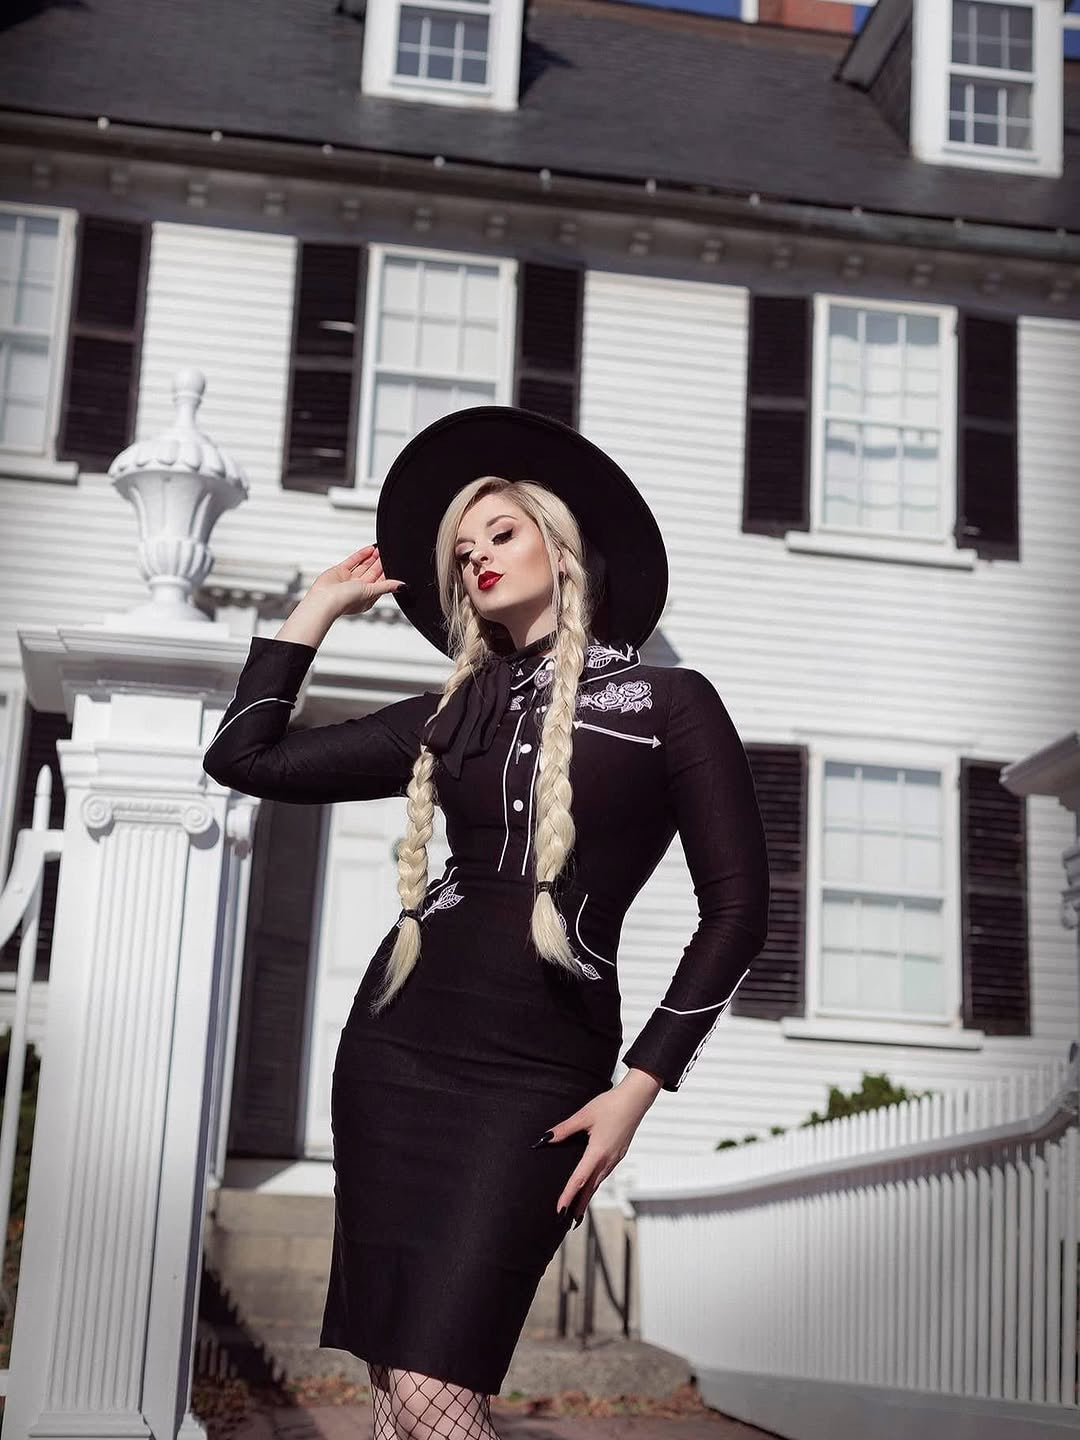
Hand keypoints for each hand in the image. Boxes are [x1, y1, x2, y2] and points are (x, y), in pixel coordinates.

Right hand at [307, 543, 405, 619]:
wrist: (325, 599)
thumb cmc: (346, 601)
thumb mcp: (371, 592)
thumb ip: (386, 586)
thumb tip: (402, 586)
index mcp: (367, 598)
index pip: (381, 583)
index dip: (386, 573)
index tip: (393, 563)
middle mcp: (358, 589)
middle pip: (372, 573)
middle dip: (379, 563)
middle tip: (386, 553)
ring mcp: (349, 580)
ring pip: (363, 566)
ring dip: (371, 558)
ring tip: (380, 549)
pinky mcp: (340, 572)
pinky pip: (353, 561)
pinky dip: (361, 555)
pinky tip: (369, 549)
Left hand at [542, 1068, 662, 1223]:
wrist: (635, 1100)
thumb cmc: (610, 1105)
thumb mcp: (584, 1115)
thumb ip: (564, 1129)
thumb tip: (545, 1138)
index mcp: (597, 1153)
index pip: (579, 1180)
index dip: (567, 1196)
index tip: (559, 1211)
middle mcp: (607, 1160)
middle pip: (590, 1188)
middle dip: (578, 1205)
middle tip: (567, 1222)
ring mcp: (615, 1158)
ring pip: (598, 1183)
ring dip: (587, 1197)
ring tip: (577, 1210)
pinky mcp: (619, 1154)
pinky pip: (605, 1175)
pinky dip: (595, 1185)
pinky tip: (591, 1185)